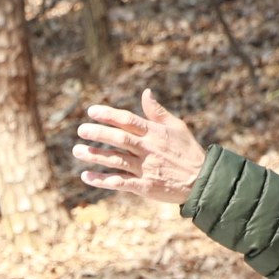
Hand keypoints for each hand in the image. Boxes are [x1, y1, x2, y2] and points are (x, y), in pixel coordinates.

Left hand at [74, 90, 207, 204]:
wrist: (201, 180)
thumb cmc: (188, 151)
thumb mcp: (176, 126)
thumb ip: (157, 112)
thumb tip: (146, 92)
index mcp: (154, 133)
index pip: (128, 120)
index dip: (109, 115)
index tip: (91, 111)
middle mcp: (148, 149)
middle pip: (119, 139)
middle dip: (99, 134)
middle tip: (80, 130)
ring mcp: (145, 168)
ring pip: (116, 160)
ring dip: (96, 155)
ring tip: (77, 151)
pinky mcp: (145, 186)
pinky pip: (120, 183)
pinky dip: (103, 181)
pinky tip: (87, 177)